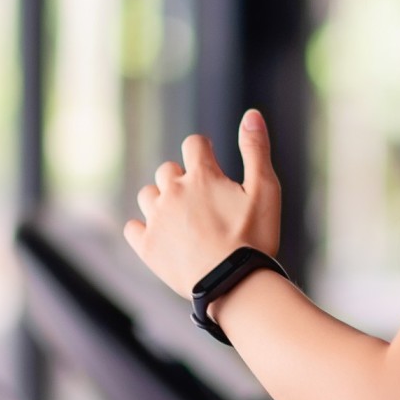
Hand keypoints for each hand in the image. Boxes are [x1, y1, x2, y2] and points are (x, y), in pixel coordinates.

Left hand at [124, 110, 284, 299]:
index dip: (204, 151)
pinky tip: (159, 235)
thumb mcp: (266, 190)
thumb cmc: (254, 239)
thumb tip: (251, 113)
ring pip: (148, 195)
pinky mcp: (147, 247)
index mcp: (202, 176)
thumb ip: (256, 150)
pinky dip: (143, 228)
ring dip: (161, 199)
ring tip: (181, 217)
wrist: (233, 285)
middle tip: (201, 199)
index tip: (212, 163)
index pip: (194, 144)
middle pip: (168, 169)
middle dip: (182, 177)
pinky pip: (132, 228)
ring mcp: (157, 220)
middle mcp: (173, 192)